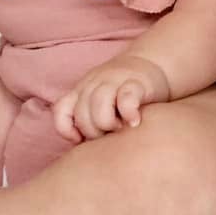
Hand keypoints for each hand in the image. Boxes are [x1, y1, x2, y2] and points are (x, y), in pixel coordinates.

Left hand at [53, 56, 170, 141]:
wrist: (154, 61)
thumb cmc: (124, 93)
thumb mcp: (100, 100)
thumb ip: (89, 118)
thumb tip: (81, 152)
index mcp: (82, 90)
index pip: (61, 110)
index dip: (66, 130)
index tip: (80, 140)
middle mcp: (94, 83)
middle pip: (82, 113)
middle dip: (94, 132)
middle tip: (109, 135)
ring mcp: (115, 80)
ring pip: (99, 105)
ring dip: (108, 123)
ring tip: (121, 129)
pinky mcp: (137, 82)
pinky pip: (126, 98)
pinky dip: (129, 114)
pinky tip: (134, 122)